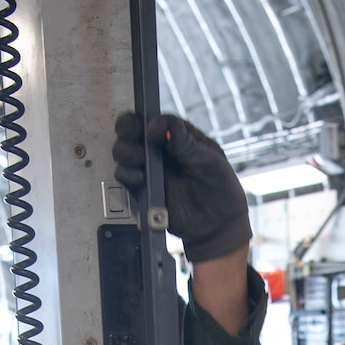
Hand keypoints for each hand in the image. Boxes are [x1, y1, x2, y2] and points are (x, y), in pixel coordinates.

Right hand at [112, 112, 250, 264]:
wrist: (218, 224)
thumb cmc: (220, 188)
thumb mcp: (210, 161)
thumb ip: (187, 143)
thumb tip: (164, 125)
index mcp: (178, 136)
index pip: (157, 120)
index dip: (152, 121)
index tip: (154, 131)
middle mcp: (160, 149)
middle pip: (133, 129)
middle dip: (127, 127)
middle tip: (132, 133)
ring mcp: (149, 168)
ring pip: (124, 150)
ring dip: (125, 151)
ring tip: (138, 158)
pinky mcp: (142, 188)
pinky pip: (125, 176)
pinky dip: (127, 174)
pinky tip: (140, 177)